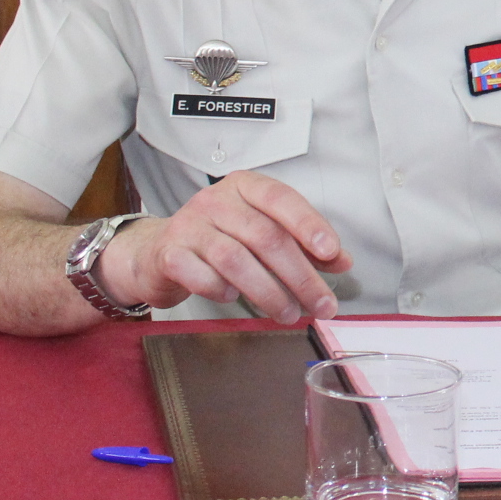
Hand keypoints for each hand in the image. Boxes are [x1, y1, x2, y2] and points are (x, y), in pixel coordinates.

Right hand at [101, 171, 350, 324]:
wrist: (157, 253)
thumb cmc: (219, 240)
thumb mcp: (262, 234)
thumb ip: (303, 245)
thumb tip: (343, 262)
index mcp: (245, 187)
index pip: (282, 199)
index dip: (309, 225)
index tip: (332, 252)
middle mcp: (216, 200)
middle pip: (265, 237)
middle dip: (300, 275)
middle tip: (321, 304)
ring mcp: (189, 225)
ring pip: (236, 259)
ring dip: (268, 292)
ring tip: (288, 313)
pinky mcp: (169, 254)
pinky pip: (200, 275)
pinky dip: (221, 290)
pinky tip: (234, 298)